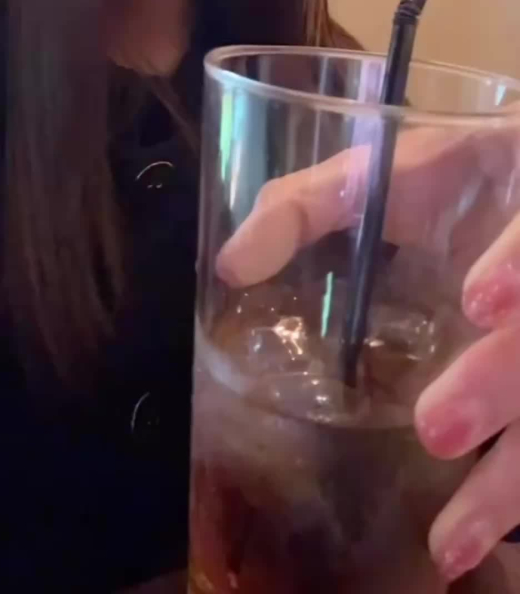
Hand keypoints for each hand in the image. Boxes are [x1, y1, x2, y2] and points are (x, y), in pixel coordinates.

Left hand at [216, 110, 519, 581]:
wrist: (512, 183)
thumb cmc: (446, 180)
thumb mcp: (380, 176)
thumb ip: (306, 207)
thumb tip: (231, 265)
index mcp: (513, 216)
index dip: (518, 269)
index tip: (479, 306)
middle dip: (499, 382)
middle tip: (437, 431)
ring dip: (510, 479)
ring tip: (453, 541)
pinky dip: (512, 497)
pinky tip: (478, 547)